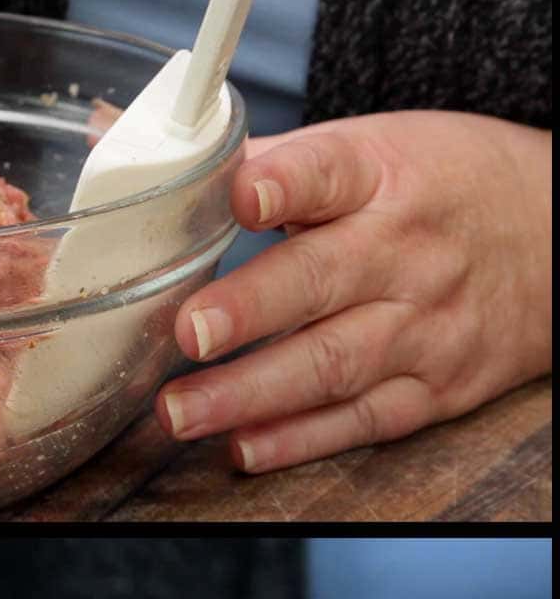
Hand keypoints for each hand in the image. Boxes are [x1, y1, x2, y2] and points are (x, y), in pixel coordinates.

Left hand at [155, 110, 552, 472]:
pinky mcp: (434, 390)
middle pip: (320, 280)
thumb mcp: (375, 151)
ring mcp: (422, 327)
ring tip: (182, 411)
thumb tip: (156, 157)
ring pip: (331, 364)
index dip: (282, 184)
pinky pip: (360, 420)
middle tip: (188, 332)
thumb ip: (272, 163)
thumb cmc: (442, 190)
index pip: (329, 172)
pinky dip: (298, 440)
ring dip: (249, 394)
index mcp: (381, 175)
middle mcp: (403, 253)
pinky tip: (242, 447)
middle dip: (248, 310)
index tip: (240, 198)